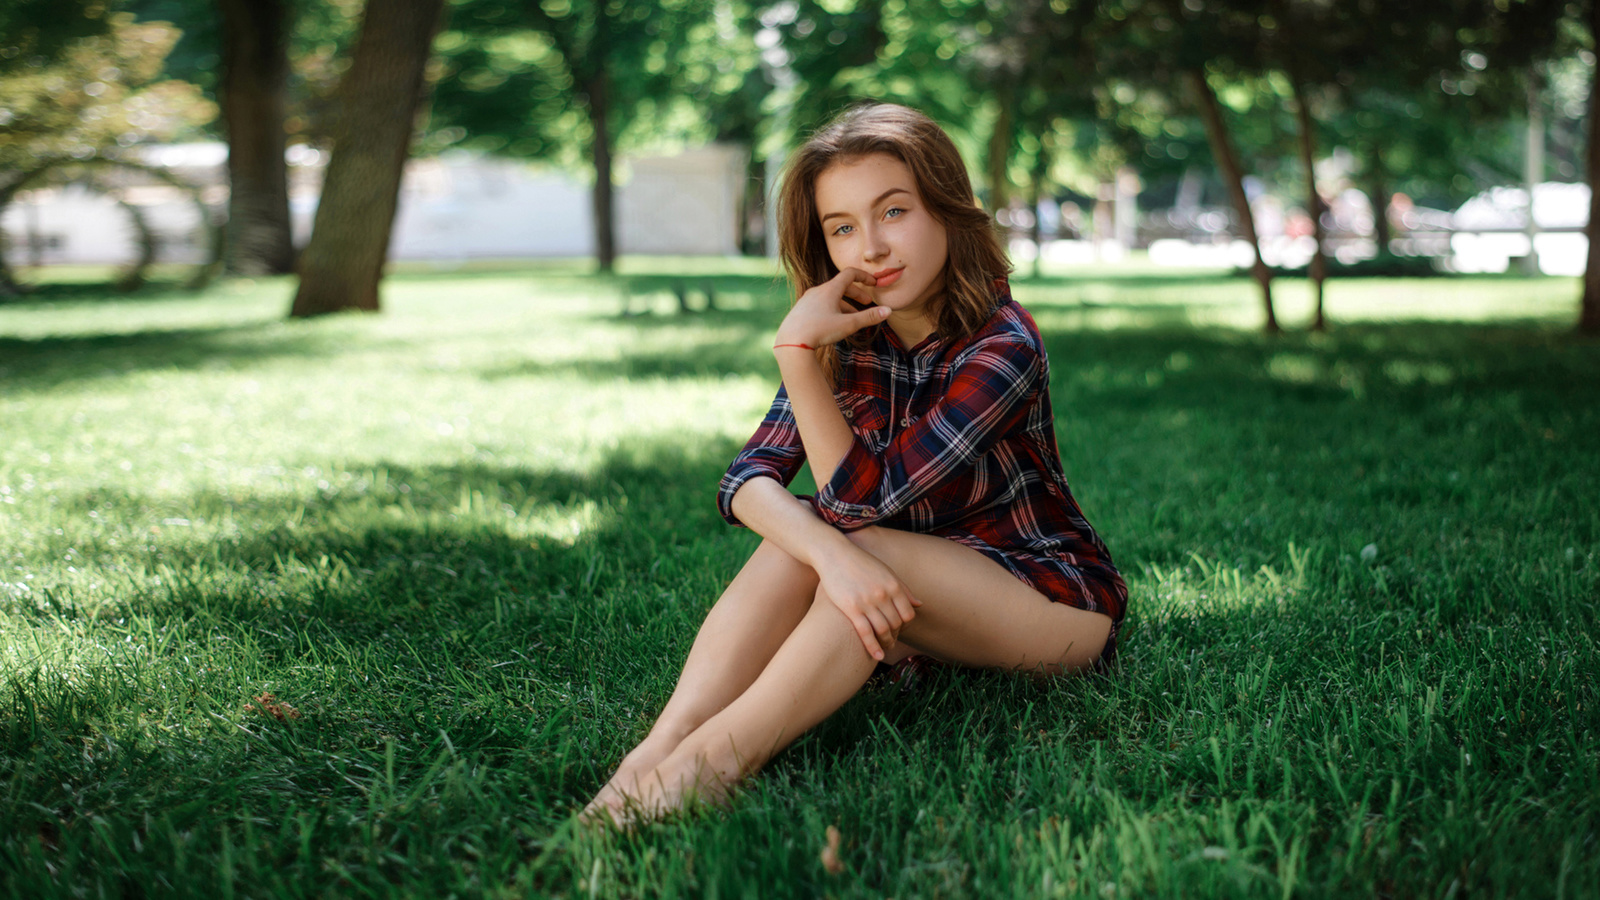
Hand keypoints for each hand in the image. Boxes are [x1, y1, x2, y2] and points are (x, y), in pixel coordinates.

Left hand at [774, 267, 891, 349]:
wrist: (791, 342)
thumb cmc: (820, 330)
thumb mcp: (848, 324)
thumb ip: (869, 317)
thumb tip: (888, 311)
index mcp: (830, 289)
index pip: (850, 274)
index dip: (864, 277)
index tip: (873, 283)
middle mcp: (817, 291)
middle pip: (840, 286)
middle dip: (855, 293)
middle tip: (866, 303)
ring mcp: (807, 300)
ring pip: (830, 297)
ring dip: (844, 304)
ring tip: (852, 318)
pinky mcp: (800, 310)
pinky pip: (819, 305)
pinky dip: (831, 309)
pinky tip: (833, 324)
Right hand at [814, 539, 921, 660]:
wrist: (834, 554)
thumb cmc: (860, 563)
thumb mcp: (886, 572)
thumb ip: (903, 589)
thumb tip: (919, 605)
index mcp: (893, 585)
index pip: (908, 614)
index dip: (906, 625)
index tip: (900, 629)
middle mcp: (882, 594)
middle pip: (896, 624)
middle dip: (896, 635)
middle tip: (891, 640)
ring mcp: (867, 602)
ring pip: (883, 630)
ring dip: (887, 643)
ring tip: (886, 648)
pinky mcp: (850, 608)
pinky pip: (865, 632)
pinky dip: (873, 647)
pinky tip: (877, 656)